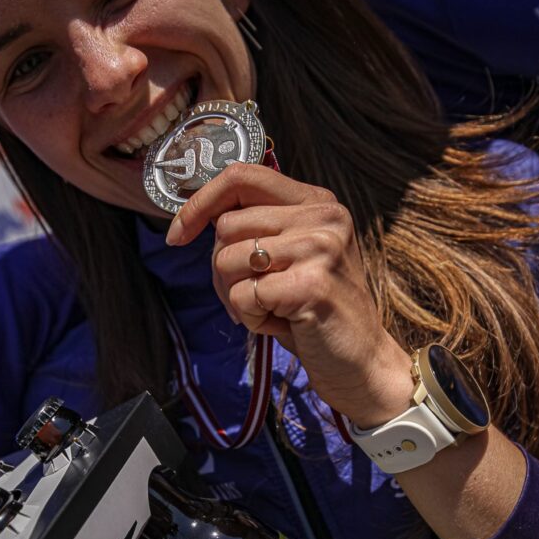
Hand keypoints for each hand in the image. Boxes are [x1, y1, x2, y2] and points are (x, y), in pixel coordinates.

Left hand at [166, 163, 412, 426]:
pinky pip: (243, 294)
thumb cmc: (314, 312)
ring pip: (227, 259)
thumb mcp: (289, 257)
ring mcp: (321, 247)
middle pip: (226, 226)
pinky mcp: (312, 283)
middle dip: (222, 269)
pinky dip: (250, 317)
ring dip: (237, 296)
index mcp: (316, 201)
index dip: (199, 203)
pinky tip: (281, 324)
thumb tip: (193, 218)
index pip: (241, 176)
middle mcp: (324, 216)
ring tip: (273, 309)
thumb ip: (256, 229)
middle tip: (252, 296)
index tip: (177, 235)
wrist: (361, 362)